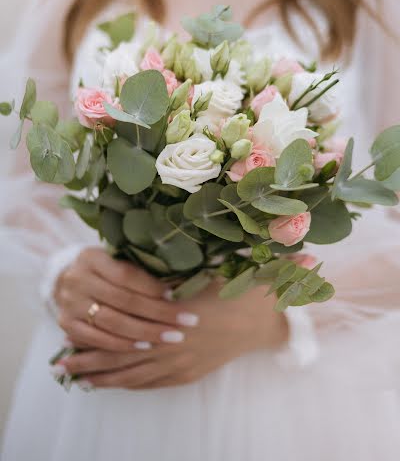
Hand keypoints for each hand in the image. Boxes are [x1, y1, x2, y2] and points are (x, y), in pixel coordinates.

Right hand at [54, 247, 199, 351]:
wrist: (67, 281)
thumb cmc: (105, 269)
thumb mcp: (118, 259)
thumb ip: (142, 267)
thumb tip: (181, 280)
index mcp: (92, 257)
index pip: (126, 275)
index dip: (153, 287)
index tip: (177, 296)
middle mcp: (77, 278)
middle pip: (122, 300)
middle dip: (157, 313)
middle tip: (186, 322)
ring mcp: (70, 303)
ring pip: (111, 322)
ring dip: (144, 332)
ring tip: (170, 337)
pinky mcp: (66, 324)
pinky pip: (96, 339)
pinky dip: (121, 345)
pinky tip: (144, 347)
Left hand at [58, 278, 287, 389]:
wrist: (260, 318)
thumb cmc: (230, 289)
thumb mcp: (196, 276)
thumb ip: (164, 281)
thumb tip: (133, 274)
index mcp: (169, 318)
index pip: (121, 331)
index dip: (94, 334)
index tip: (69, 333)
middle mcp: (171, 345)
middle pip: (122, 357)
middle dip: (92, 361)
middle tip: (63, 364)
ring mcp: (180, 363)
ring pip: (135, 375)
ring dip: (107, 378)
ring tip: (81, 379)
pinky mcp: (190, 373)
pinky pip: (154, 383)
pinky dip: (132, 384)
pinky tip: (117, 384)